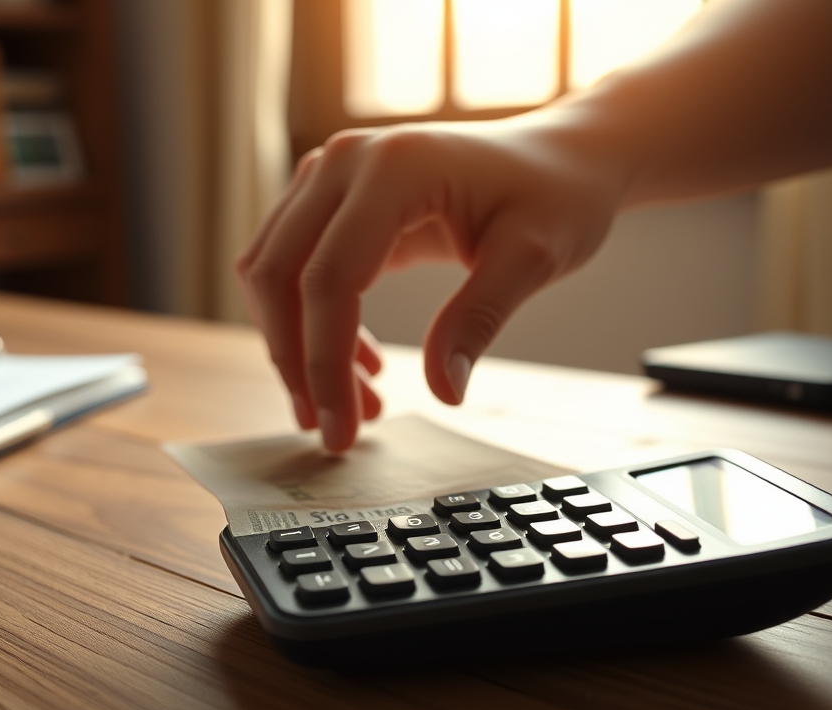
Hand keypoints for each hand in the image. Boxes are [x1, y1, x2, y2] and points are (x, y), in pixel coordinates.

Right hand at [236, 107, 629, 451]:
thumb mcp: (532, 259)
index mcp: (394, 168)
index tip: (341, 431)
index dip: (325, 365)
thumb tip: (443, 392)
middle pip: (280, 274)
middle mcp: (347, 160)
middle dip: (296, 363)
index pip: (329, 278)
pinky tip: (363, 367)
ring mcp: (332, 172)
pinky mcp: (332, 196)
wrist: (558, 157)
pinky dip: (311, 322)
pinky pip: (294, 264)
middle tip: (331, 430)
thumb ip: (477, 320)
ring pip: (273, 272)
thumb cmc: (554, 197)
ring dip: (297, 346)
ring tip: (354, 405)